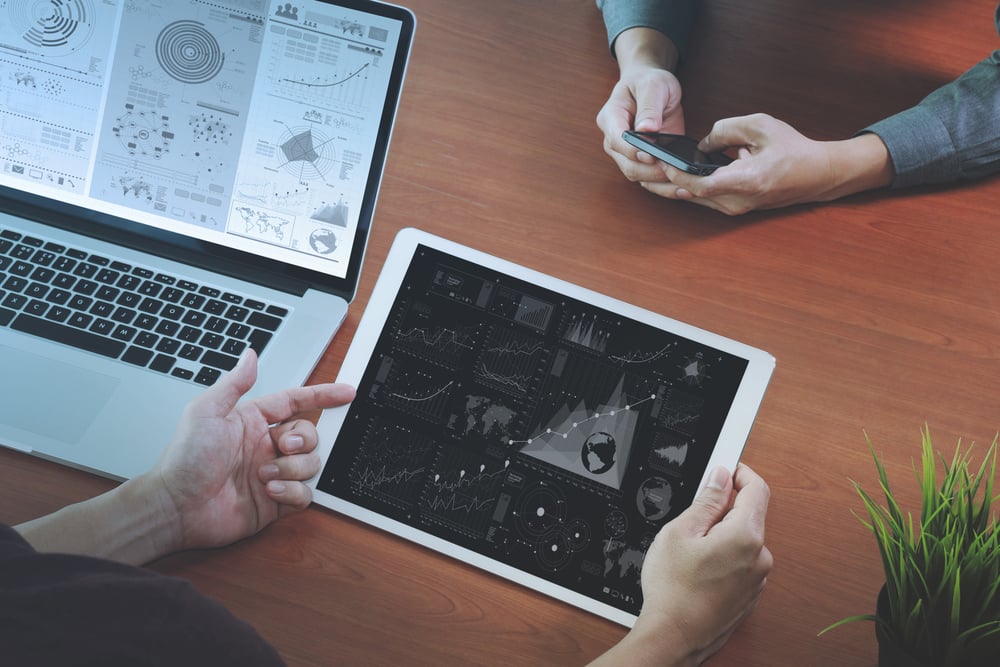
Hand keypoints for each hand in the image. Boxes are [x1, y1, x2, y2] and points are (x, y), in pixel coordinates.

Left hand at [149, 349, 354, 552]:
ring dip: (293, 468)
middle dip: (304, 438)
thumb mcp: (206, 412)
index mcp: (254, 422)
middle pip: (310, 434)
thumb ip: (234, 383)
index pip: (297, 402)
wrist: (177, 507)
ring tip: (264, 475)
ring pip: (311, 464)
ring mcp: (273, 474)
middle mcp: (267, 446)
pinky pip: (305, 494)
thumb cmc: (185, 459)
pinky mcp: (277, 501)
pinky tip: (270, 491)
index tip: (346, 392)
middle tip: (283, 446)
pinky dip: (293, 492)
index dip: (323, 396)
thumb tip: (250, 355)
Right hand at [590, 464, 771, 666]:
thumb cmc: (674, 591)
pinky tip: (698, 569)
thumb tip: (720, 477)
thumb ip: (706, 500)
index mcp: (746, 536)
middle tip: (693, 517)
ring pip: (744, 541)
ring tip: (691, 550)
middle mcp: (760, 557)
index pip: (756, 489)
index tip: (725, 468)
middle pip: (749, 515)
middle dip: (724, 509)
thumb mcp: (680, 532)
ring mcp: (757, 579)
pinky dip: (724, 558)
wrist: (674, 637)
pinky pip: (741, 563)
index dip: (740, 473)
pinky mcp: (750, 595)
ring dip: (723, 536)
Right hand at [597, 28, 685, 186]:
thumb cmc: (648, 82)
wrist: (652, 88)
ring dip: (660, 183)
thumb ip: (649, 106)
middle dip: (650, 171)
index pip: (616, 140)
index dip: (632, 150)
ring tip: (683, 184)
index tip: (651, 154)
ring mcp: (628, 154)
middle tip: (673, 169)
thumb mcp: (652, 85)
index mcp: (611, 118)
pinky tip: (683, 188)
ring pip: (639, 177)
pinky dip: (666, 186)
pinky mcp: (644, 162)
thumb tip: (646, 129)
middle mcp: (615, 141)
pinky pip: (651, 180)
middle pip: (627, 164)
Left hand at [657, 113, 893, 213]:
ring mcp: (736, 208)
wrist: (817, 174)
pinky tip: (673, 178)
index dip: (677, 174)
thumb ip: (727, 129)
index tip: (662, 161)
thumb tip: (702, 143)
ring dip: (673, 187)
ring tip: (650, 174)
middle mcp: (738, 201)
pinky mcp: (736, 208)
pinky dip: (688, 189)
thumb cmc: (793, 149)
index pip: (701, 184)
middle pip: (691, 196)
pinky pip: (705, 199)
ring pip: (696, 200)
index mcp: (746, 180)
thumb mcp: (761, 125)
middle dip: (665, 183)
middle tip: (642, 170)